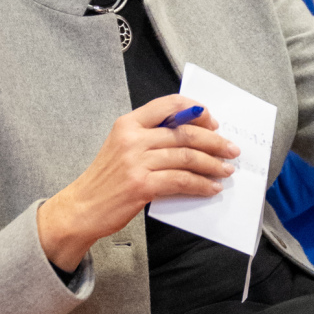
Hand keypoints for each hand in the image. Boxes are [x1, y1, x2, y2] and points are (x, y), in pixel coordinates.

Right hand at [36, 95, 239, 270]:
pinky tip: (210, 188)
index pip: (169, 105)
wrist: (81, 208)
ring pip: (187, 157)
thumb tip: (193, 138)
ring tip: (226, 170)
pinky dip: (201, 185)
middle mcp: (132, 138)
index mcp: (128, 123)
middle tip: (231, 149)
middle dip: (215, 141)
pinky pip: (182, 181)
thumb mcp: (123, 147)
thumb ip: (152, 138)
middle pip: (185, 133)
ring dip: (213, 165)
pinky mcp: (141, 185)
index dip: (197, 111)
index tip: (213, 122)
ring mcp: (136, 161)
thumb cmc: (106, 180)